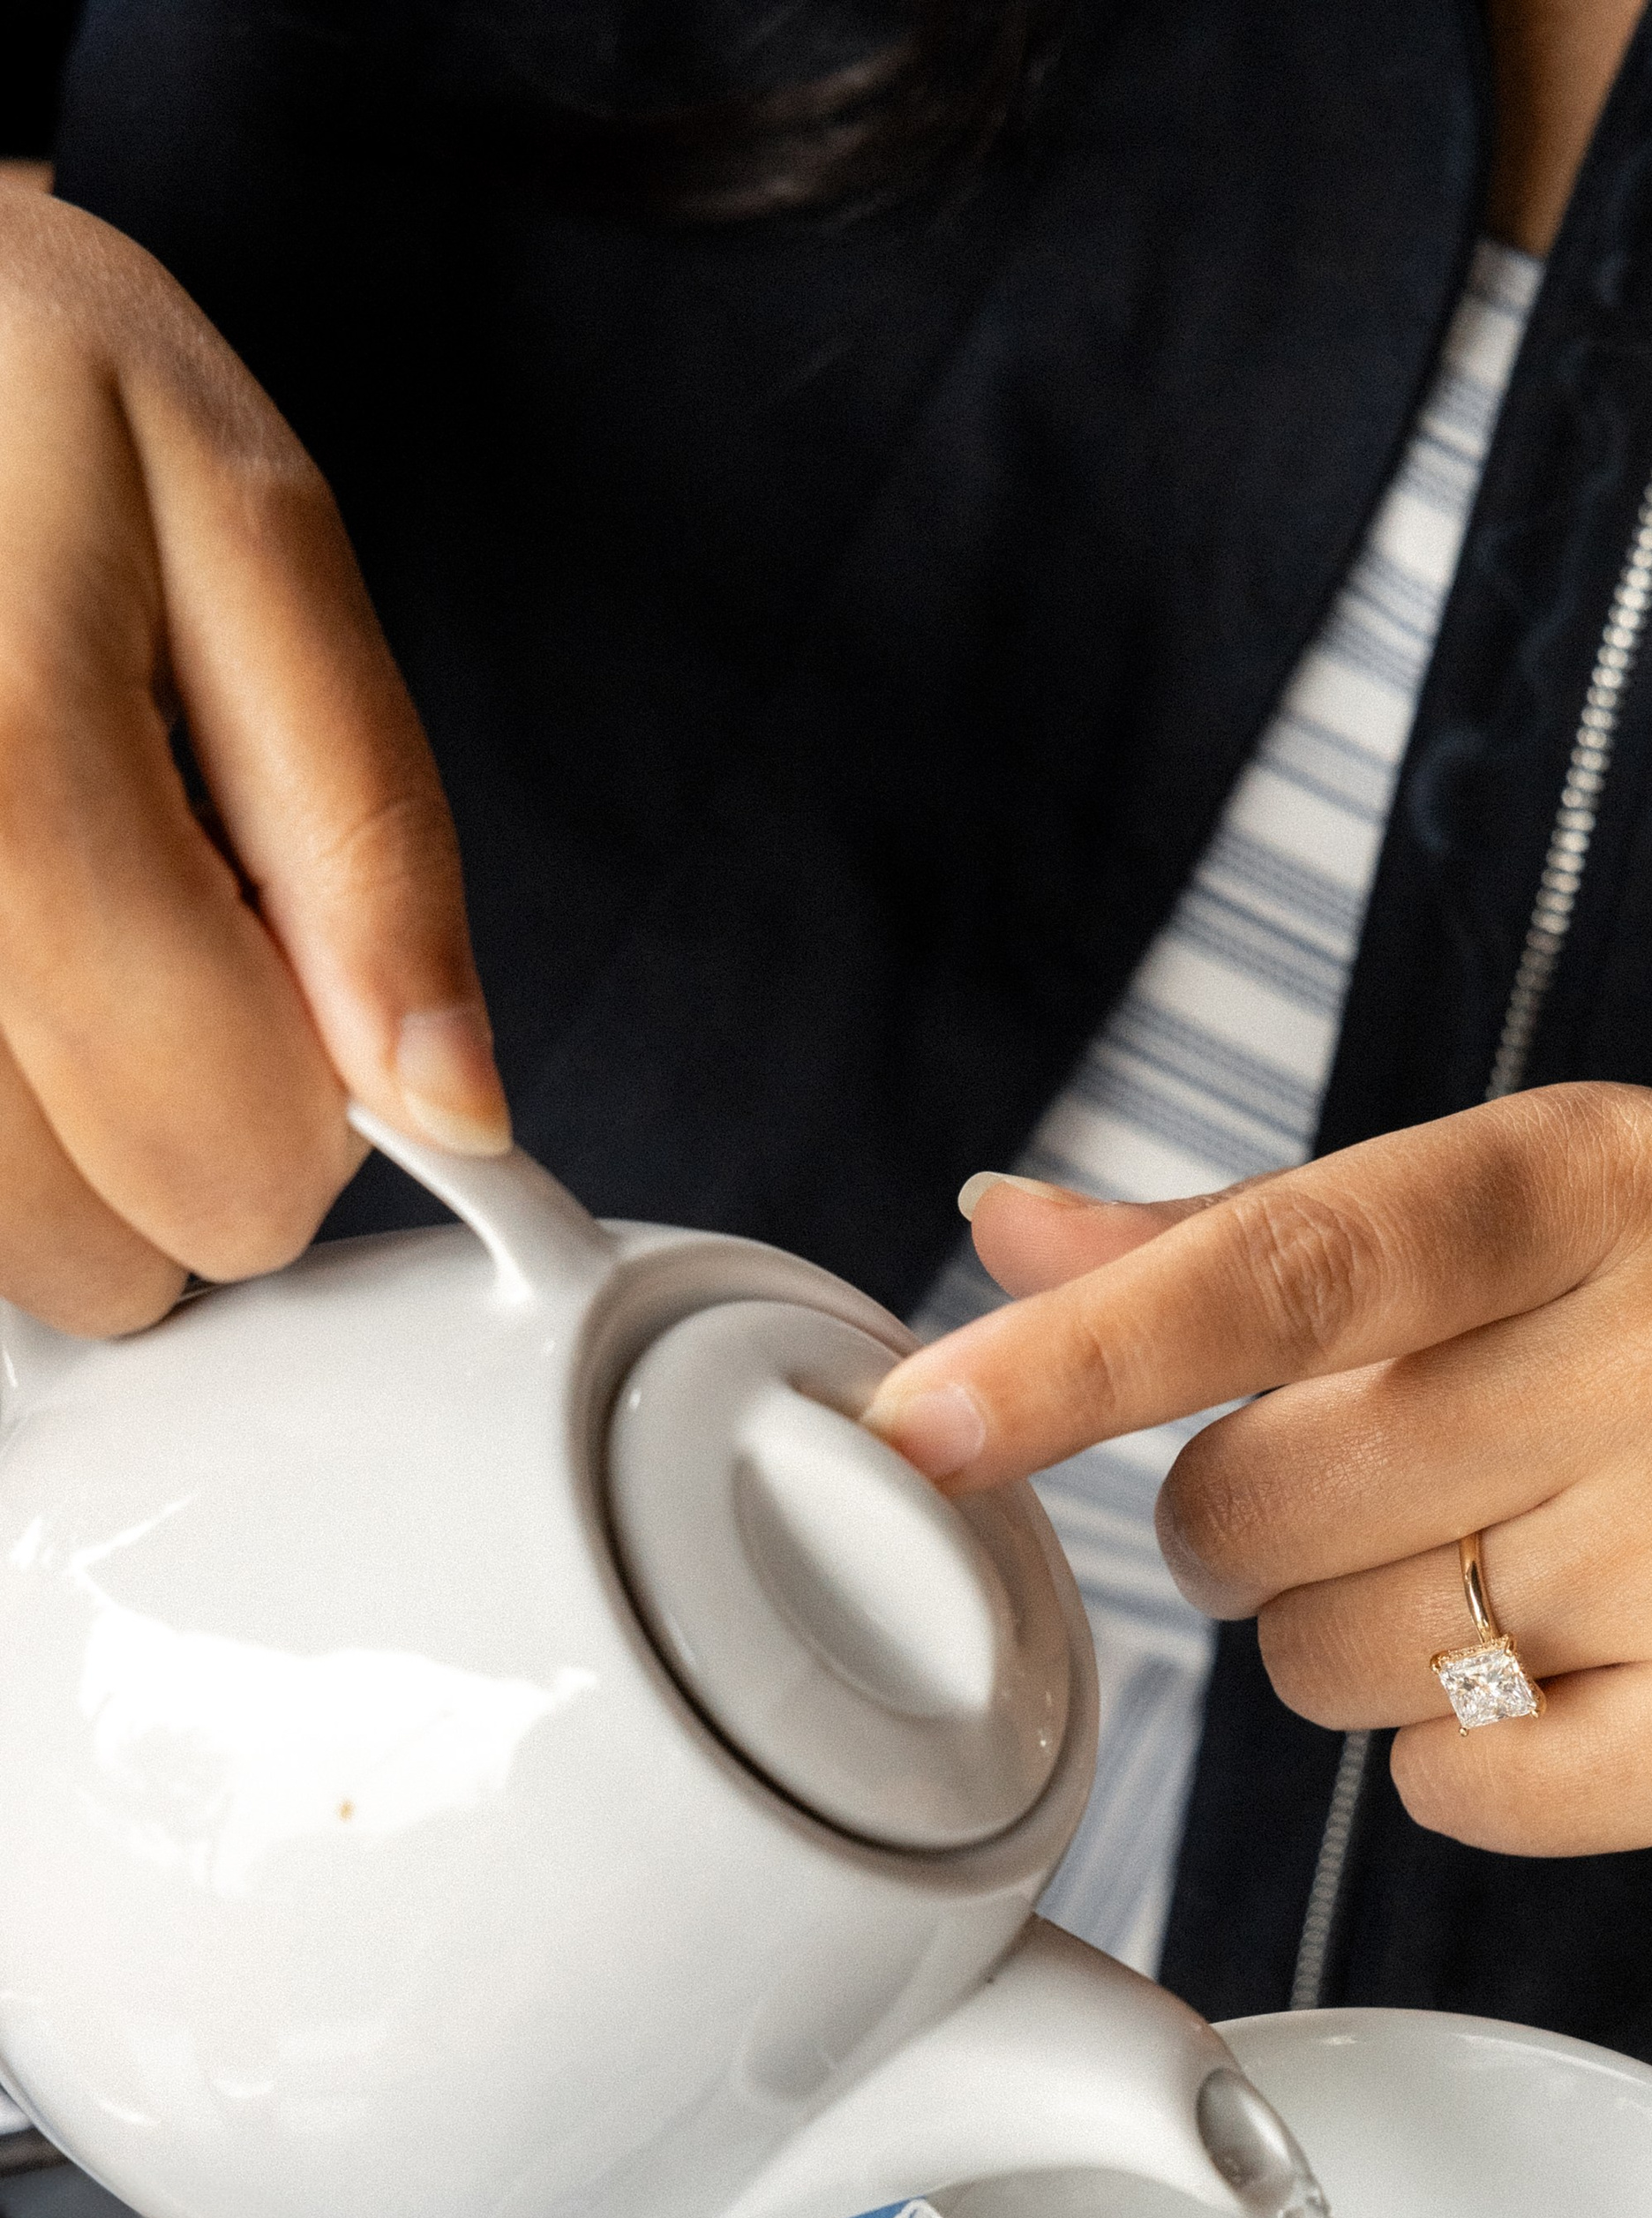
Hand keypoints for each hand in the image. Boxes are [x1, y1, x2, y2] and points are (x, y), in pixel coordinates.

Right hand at [0, 195, 505, 1336]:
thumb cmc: (16, 383)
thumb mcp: (250, 537)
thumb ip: (365, 834)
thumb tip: (453, 1103)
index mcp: (8, 786)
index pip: (225, 1154)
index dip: (314, 1121)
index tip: (298, 993)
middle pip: (89, 1246)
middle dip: (173, 1139)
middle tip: (156, 932)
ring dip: (54, 1147)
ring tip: (57, 924)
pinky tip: (2, 964)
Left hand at [868, 1086, 1651, 1894]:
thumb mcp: (1509, 1235)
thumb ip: (1248, 1237)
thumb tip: (1005, 1223)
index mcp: (1594, 1176)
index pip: (1289, 1265)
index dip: (1085, 1355)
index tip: (924, 1420)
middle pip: (1259, 1508)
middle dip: (1264, 1535)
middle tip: (1404, 1498)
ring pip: (1332, 1667)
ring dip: (1368, 1653)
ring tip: (1523, 1580)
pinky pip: (1451, 1799)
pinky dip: (1469, 1770)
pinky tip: (1584, 1682)